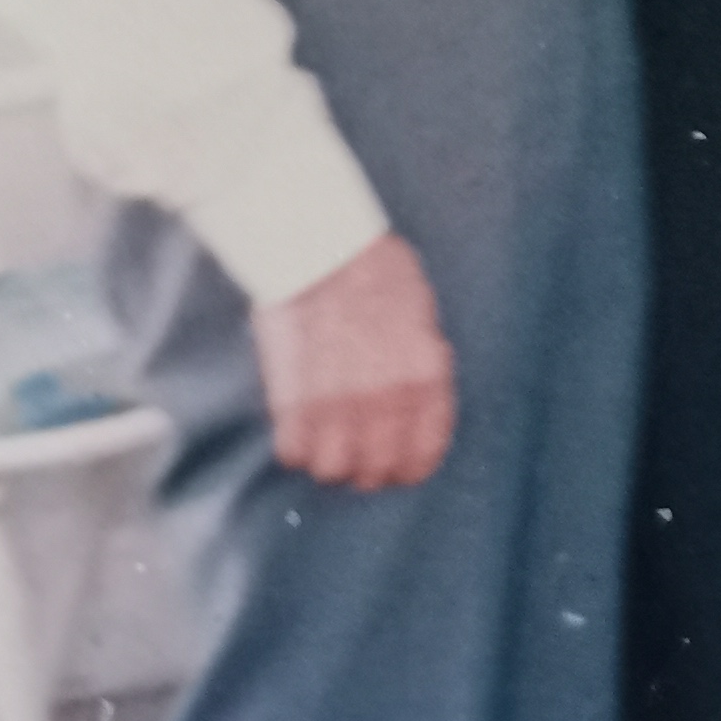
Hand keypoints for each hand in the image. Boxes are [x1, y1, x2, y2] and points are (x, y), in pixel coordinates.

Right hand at [252, 231, 456, 489]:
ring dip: (328, 459)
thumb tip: (418, 401)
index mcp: (426, 378)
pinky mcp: (294, 402)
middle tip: (355, 448)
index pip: (423, 457)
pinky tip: (299, 422)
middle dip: (368, 466)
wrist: (322, 248)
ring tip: (325, 436)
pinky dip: (295, 445)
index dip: (407, 466)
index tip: (394, 462)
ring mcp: (339, 405)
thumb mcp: (422, 317)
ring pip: (333, 472)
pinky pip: (294, 454)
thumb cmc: (375, 270)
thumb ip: (422, 365)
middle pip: (377, 473)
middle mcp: (387, 400)